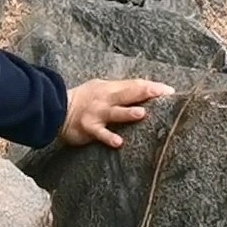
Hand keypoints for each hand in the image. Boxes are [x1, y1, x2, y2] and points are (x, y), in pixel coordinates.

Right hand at [58, 78, 175, 147]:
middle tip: (163, 94)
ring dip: (128, 113)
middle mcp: (105, 99)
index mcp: (110, 88)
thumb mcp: (101, 89)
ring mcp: (97, 113)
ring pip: (115, 112)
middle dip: (145, 92)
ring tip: (142, 114)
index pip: (134, 85)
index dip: (151, 87)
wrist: (56, 108)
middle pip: (128, 93)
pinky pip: (100, 133)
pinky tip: (118, 142)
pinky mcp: (88, 128)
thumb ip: (120, 92)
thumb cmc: (84, 99)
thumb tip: (144, 92)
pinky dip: (108, 137)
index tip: (169, 91)